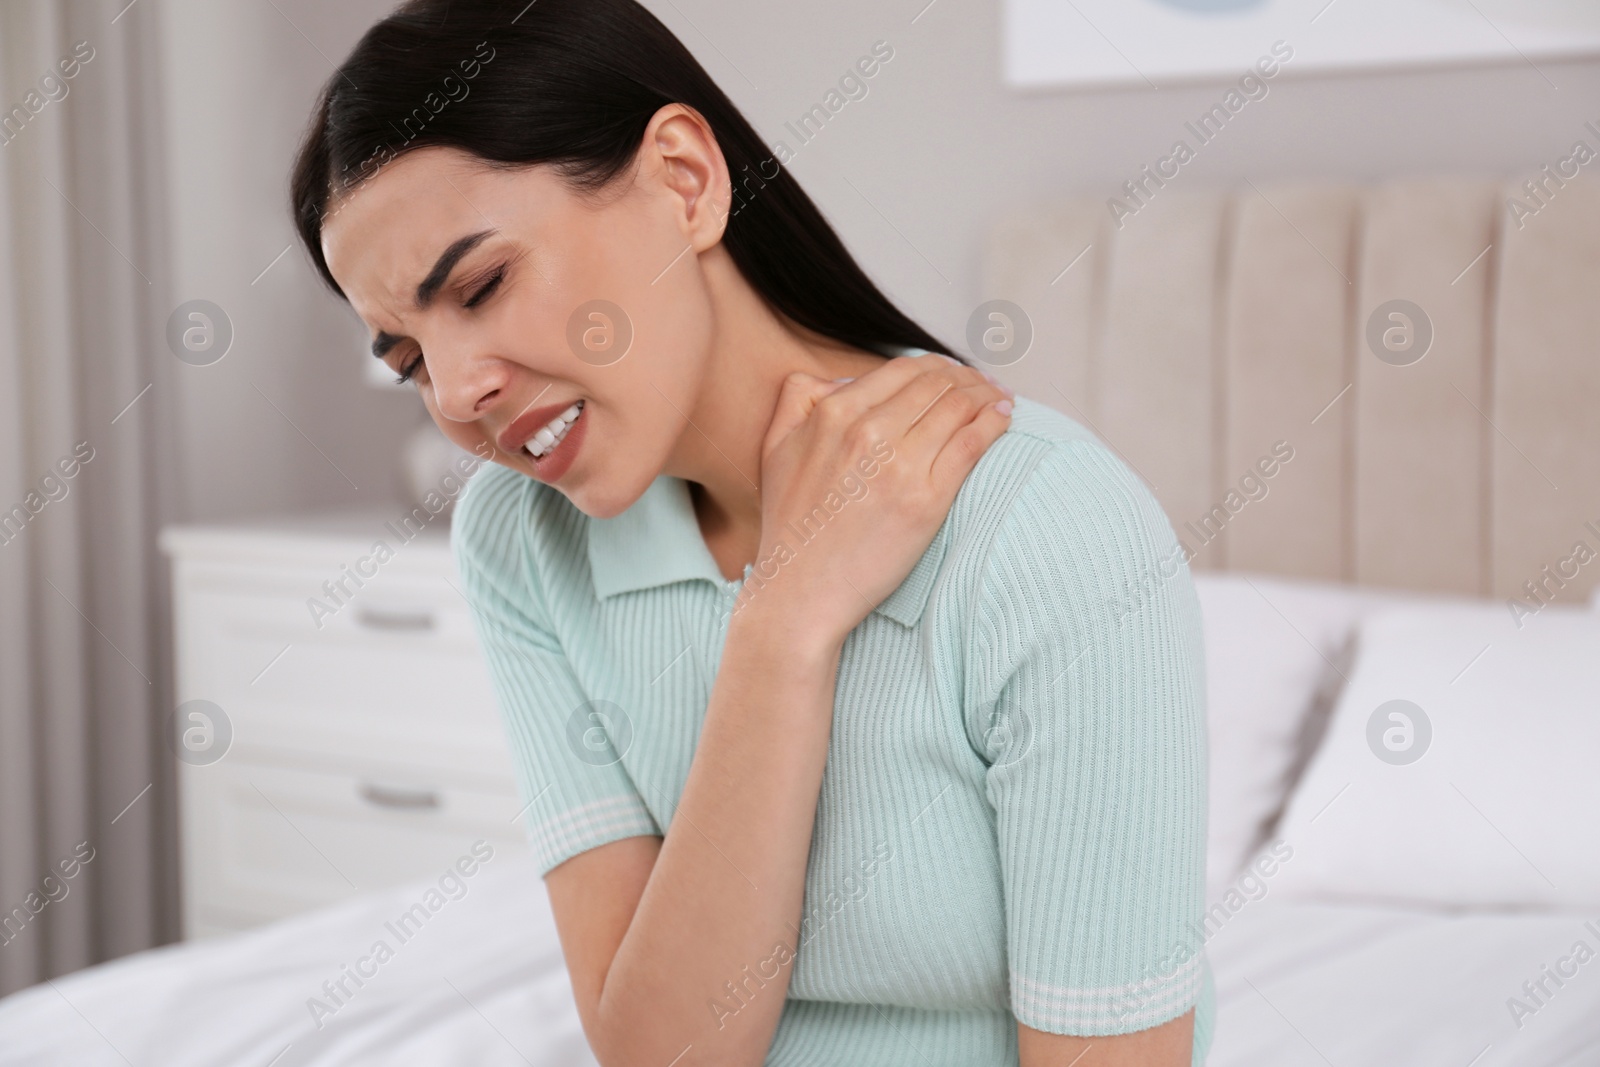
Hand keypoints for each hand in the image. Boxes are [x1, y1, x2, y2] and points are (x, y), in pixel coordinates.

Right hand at [732, 352, 1012, 649]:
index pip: (903, 370)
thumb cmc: (790, 525)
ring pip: (959, 406)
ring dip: (987, 394)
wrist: (801, 591)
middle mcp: (867, 431)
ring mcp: (899, 464)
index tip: (954, 373)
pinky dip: (994, 422)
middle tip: (984, 384)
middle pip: (937, 384)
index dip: (937, 366)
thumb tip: (841, 378)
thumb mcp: (775, 446)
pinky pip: (972, 443)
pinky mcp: (927, 499)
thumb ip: (797, 398)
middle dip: (967, 377)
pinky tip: (1004, 417)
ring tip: (1000, 398)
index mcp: (833, 413)